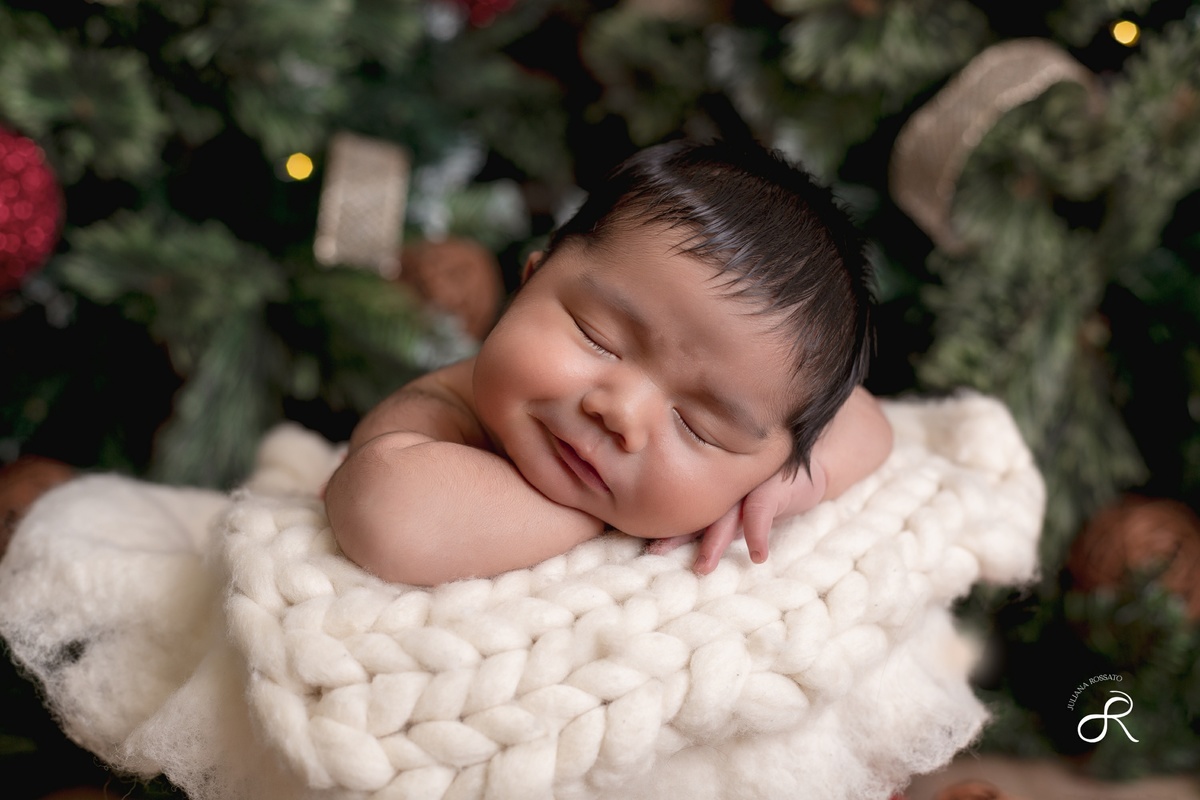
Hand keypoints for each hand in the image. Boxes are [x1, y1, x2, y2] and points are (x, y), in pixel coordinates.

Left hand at [645, 465, 823, 573]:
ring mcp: (747, 485)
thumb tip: (684, 548)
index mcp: (715, 491)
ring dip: (713, 541)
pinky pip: (761, 512)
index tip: (649, 548)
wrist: (810, 467)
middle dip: (678, 535)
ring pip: (725, 515)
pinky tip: (758, 556)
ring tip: (703, 567)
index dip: (668, 529)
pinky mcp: (772, 488)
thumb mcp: (741, 508)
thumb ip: (719, 523)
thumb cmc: (769, 491)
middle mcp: (725, 487)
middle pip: (698, 513)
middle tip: (657, 552)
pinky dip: (757, 534)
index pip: (687, 511)